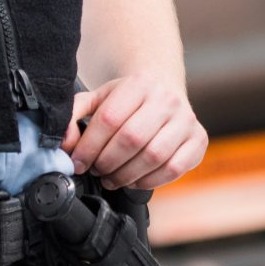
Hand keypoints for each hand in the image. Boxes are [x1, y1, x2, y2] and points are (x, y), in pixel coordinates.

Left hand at [65, 75, 206, 190]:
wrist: (164, 91)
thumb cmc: (127, 100)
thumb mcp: (97, 99)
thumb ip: (73, 117)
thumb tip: (65, 145)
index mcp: (138, 84)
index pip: (109, 119)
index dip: (89, 146)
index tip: (78, 162)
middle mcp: (167, 99)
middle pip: (131, 139)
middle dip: (107, 162)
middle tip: (96, 171)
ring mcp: (186, 120)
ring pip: (153, 156)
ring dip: (126, 175)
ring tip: (112, 178)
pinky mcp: (199, 140)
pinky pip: (174, 169)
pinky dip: (150, 181)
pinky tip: (135, 179)